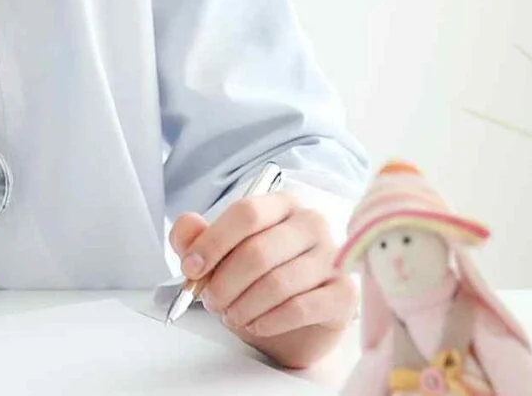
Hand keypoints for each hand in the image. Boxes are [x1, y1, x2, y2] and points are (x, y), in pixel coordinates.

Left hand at [169, 194, 354, 369]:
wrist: (297, 326)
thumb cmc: (260, 282)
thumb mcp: (221, 259)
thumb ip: (197, 238)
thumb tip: (187, 225)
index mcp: (282, 205)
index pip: (246, 213)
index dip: (212, 242)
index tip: (191, 268)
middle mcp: (312, 224)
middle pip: (258, 250)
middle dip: (224, 282)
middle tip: (211, 301)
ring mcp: (333, 258)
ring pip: (277, 282)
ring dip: (244, 306)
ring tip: (232, 316)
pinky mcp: (344, 294)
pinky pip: (300, 307)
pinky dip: (269, 321)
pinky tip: (257, 325)